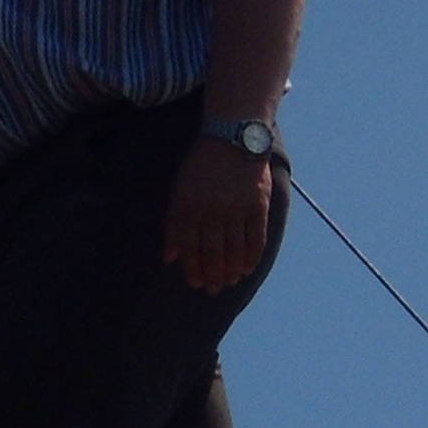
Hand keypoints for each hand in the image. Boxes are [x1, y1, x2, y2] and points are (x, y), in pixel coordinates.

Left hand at [161, 135, 275, 293]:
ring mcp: (237, 208)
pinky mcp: (258, 205)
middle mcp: (213, 210)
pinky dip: (252, 257)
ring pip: (235, 250)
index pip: (191, 247)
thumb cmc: (201, 168)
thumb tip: (169, 258)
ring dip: (232, 270)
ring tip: (231, 280)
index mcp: (190, 206)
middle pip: (214, 253)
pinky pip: (256, 239)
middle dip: (213, 275)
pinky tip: (248, 267)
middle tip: (214, 289)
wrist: (233, 138)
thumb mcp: (180, 191)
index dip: (193, 268)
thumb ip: (174, 225)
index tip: (196, 282)